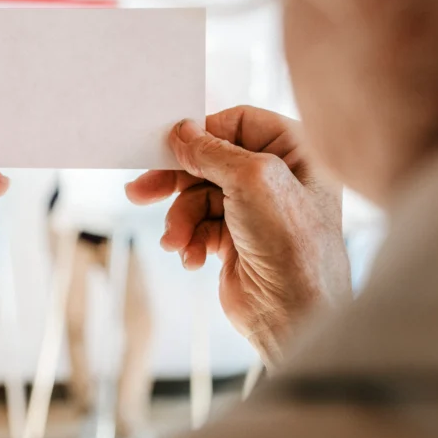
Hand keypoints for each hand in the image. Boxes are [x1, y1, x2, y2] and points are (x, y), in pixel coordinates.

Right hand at [126, 106, 350, 365]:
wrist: (296, 315)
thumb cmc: (295, 246)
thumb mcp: (253, 180)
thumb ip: (213, 151)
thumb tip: (182, 132)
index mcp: (294, 152)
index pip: (238, 123)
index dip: (203, 134)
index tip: (171, 145)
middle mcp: (276, 178)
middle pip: (209, 162)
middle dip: (175, 182)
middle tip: (142, 191)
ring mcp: (255, 211)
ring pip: (197, 198)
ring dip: (180, 219)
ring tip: (176, 241)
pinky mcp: (236, 240)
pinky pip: (198, 227)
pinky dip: (189, 241)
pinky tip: (192, 257)